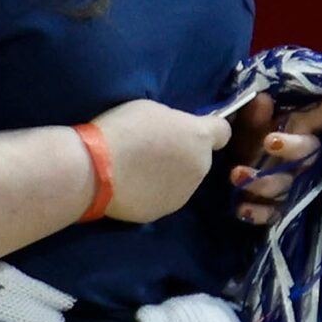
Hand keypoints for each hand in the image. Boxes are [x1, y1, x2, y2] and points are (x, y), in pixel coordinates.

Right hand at [87, 98, 234, 225]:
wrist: (99, 168)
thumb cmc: (124, 129)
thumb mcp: (153, 110)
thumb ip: (174, 122)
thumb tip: (178, 132)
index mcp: (199, 138)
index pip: (223, 132)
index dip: (211, 128)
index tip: (196, 128)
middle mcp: (200, 168)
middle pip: (199, 158)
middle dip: (183, 153)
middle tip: (153, 148)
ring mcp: (184, 193)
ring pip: (183, 180)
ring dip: (170, 174)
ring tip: (139, 168)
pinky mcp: (165, 211)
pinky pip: (163, 197)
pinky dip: (153, 191)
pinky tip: (131, 185)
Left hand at [227, 80, 321, 225]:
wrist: (231, 178)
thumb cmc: (249, 145)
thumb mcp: (249, 128)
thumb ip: (254, 117)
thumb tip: (260, 99)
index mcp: (303, 131)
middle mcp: (305, 159)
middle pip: (308, 151)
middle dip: (292, 146)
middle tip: (270, 141)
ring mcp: (295, 185)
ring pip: (287, 184)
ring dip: (263, 181)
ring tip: (236, 174)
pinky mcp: (280, 210)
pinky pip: (274, 215)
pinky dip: (257, 213)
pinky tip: (242, 210)